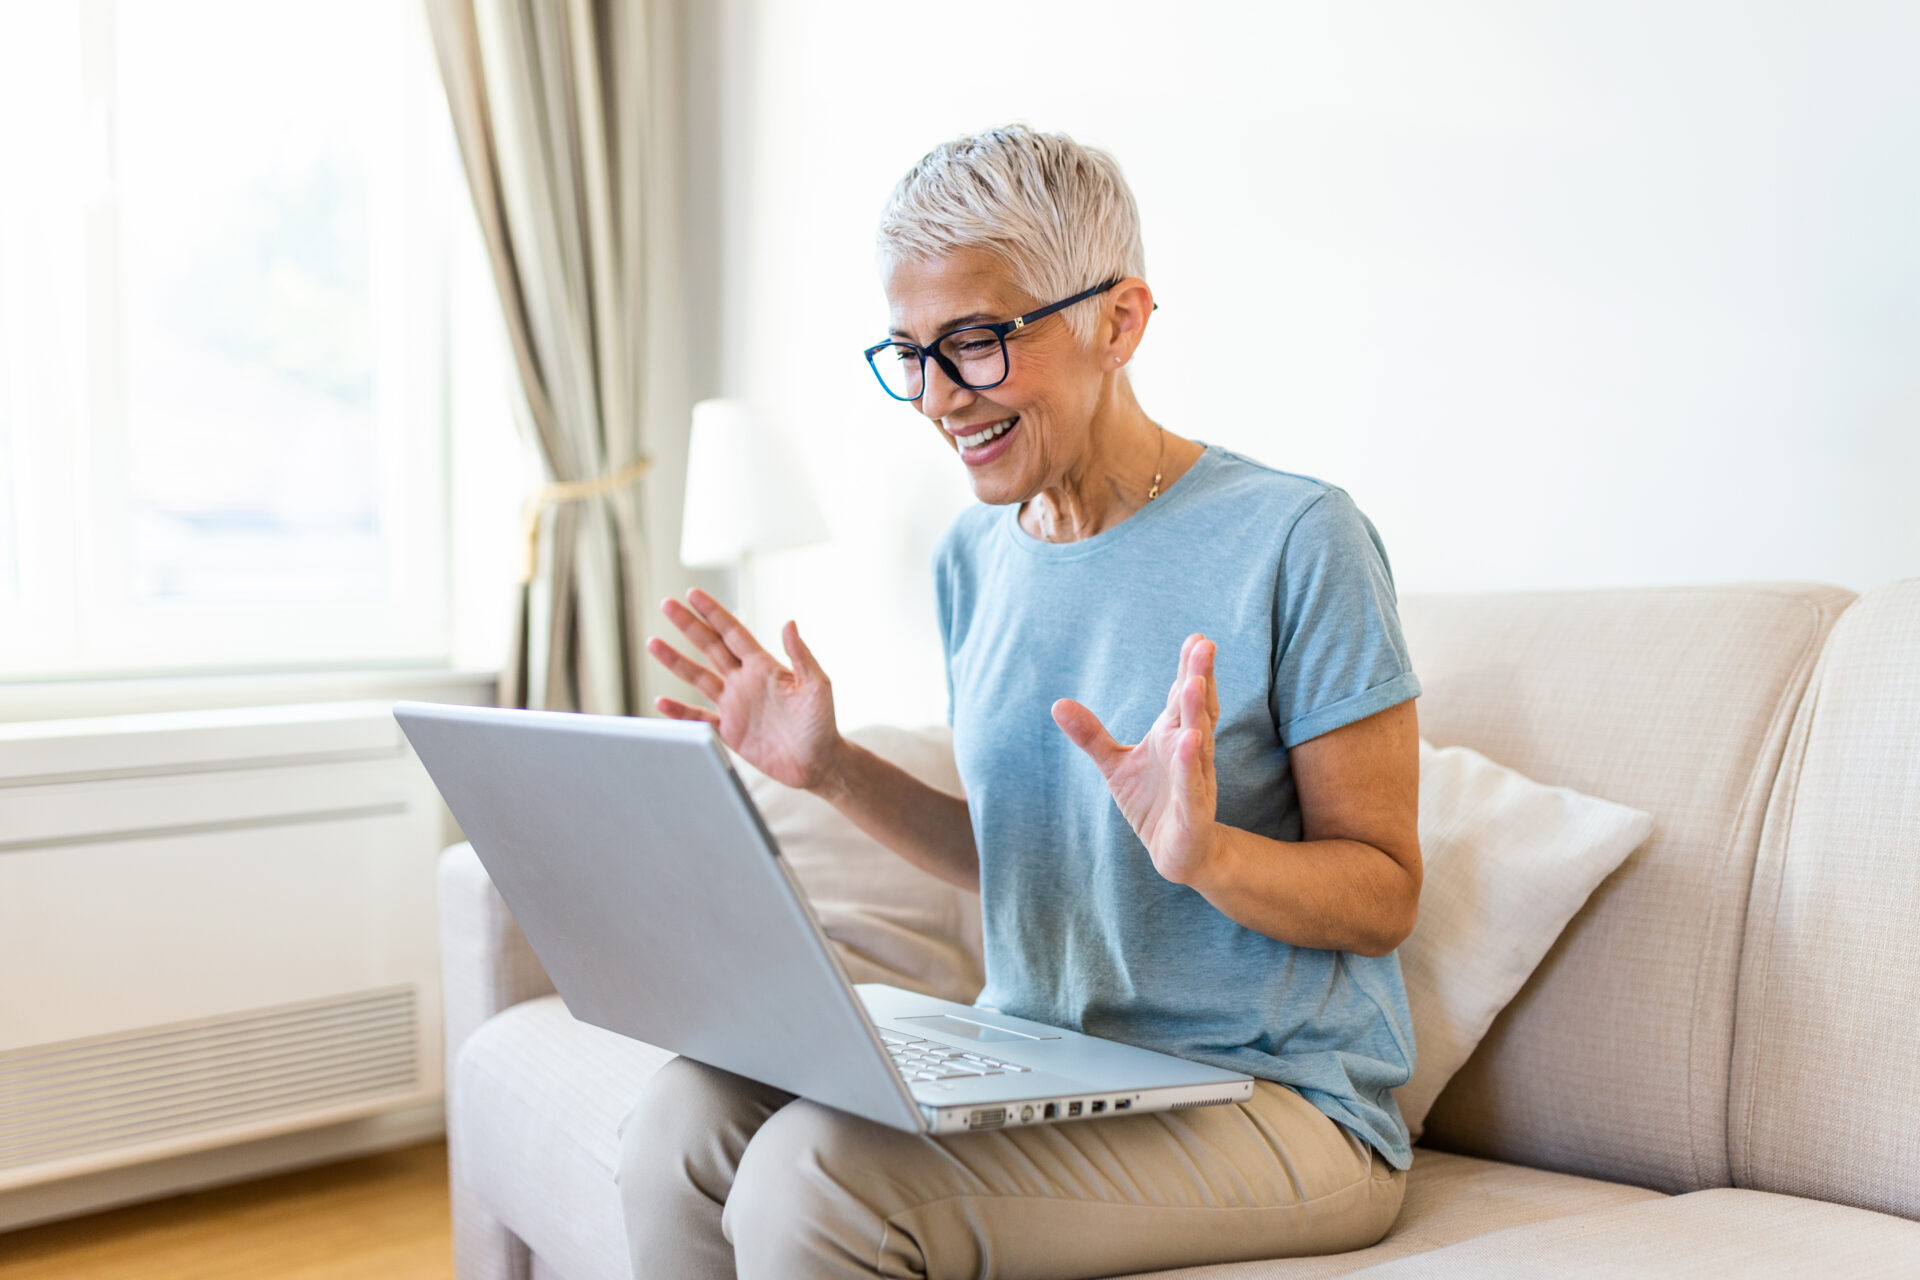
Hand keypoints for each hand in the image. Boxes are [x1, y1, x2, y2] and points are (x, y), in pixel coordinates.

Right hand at [645, 588, 840, 791]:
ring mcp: (735, 705)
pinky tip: (660, 702)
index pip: (733, 632)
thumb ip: (801, 655)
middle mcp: (745, 681)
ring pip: (698, 677)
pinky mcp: (730, 731)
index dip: (713, 613)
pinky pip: (698, 718)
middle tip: (667, 604)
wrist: (818, 762)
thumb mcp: (817, 685)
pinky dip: (679, 711)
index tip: (692, 594)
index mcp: (764, 667)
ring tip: (652, 643)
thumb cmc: (822, 723)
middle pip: (710, 647)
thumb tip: (789, 622)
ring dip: (676, 661)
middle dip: (688, 626)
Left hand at [1051, 634, 1221, 886]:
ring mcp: (1196, 780)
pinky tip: (1189, 741)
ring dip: (1198, 713)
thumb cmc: (1151, 802)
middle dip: (1200, 678)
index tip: (1196, 638)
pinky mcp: (1195, 811)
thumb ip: (1091, 735)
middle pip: (1198, 709)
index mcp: (1174, 735)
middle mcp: (1190, 752)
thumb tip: (1057, 703)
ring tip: (1194, 683)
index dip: (1189, 667)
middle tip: (1205, 645)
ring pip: (1199, 743)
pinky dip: (1189, 765)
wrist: (1178, 853)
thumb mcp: (1115, 765)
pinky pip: (1192, 785)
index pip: (1182, 696)